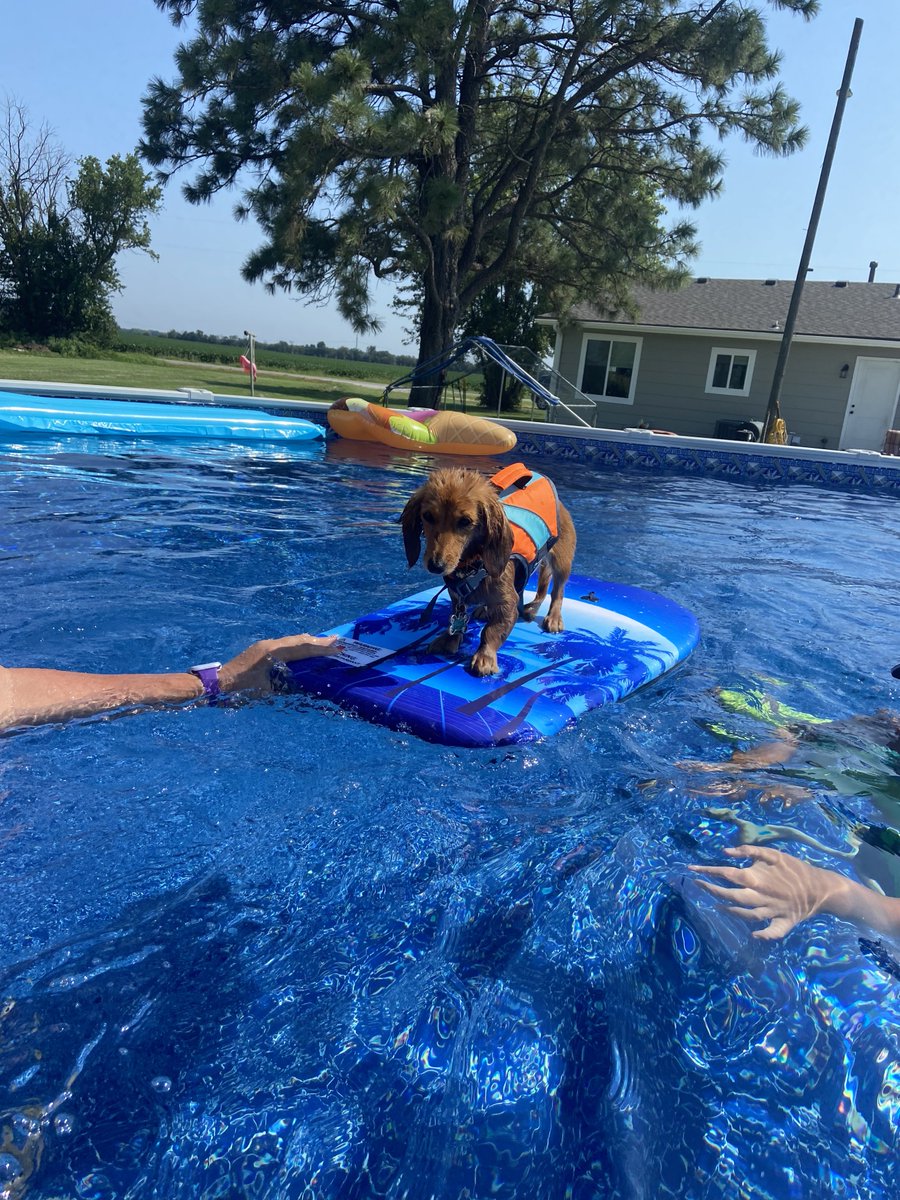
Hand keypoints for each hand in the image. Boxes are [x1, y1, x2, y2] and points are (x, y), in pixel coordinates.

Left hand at [218, 634, 339, 695]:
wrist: (218, 684)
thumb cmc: (241, 690)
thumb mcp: (267, 691)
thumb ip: (286, 685)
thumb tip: (304, 683)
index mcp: (273, 652)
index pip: (302, 648)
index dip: (321, 648)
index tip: (337, 647)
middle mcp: (270, 645)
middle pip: (299, 640)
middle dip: (318, 641)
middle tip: (336, 642)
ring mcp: (265, 646)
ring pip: (292, 641)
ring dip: (308, 642)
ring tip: (324, 644)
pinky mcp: (261, 650)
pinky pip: (284, 645)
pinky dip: (298, 646)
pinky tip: (303, 651)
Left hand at [688, 844, 848, 939]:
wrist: (821, 886)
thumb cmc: (794, 868)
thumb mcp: (773, 853)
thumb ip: (749, 850)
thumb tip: (726, 851)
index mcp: (756, 878)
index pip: (725, 874)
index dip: (707, 871)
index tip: (691, 870)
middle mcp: (760, 896)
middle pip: (730, 896)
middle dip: (711, 890)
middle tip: (697, 885)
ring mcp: (771, 911)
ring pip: (745, 915)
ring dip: (728, 911)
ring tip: (715, 906)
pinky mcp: (783, 923)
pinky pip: (772, 933)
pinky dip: (762, 935)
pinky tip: (752, 935)